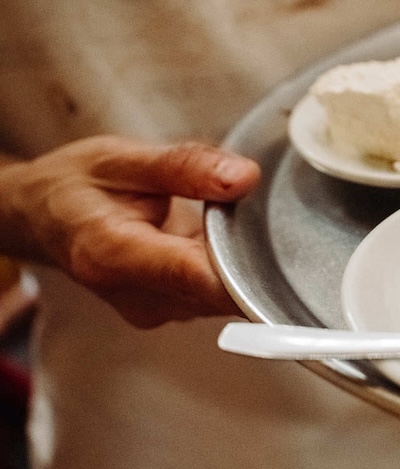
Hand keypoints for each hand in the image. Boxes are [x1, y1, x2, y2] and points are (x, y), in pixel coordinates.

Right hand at [0, 135, 260, 327]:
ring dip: (242, 261)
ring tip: (229, 219)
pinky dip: (230, 267)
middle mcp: (135, 296)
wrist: (44, 217)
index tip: (285, 252)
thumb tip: (244, 176)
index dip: (248, 271)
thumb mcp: (121, 158)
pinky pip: (218, 294)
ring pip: (225, 296)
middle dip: (252, 255)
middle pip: (220, 291)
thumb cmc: (77, 185)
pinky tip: (220, 237)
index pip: (197, 277)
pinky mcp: (171, 310)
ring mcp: (155, 310)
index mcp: (112, 255)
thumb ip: (184, 166)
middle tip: (263, 213)